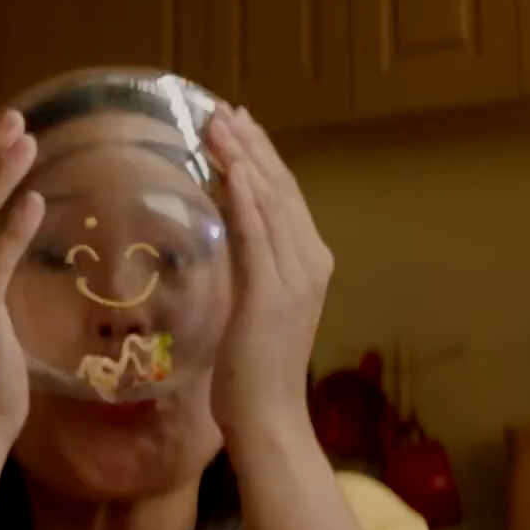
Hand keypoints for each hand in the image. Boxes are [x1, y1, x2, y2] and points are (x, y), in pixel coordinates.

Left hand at [206, 106, 330, 447]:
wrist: (270, 419)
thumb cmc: (255, 374)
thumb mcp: (255, 310)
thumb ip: (252, 271)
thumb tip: (232, 240)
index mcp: (309, 265)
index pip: (285, 198)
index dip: (263, 158)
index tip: (238, 126)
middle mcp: (310, 263)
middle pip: (281, 189)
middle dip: (251, 146)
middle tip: (223, 110)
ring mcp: (294, 277)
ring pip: (270, 203)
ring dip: (243, 158)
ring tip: (218, 124)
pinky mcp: (270, 294)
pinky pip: (257, 235)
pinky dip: (246, 198)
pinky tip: (233, 169)